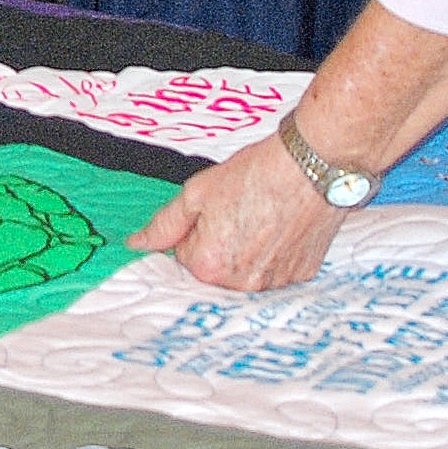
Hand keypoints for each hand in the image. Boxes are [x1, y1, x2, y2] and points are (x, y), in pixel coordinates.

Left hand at [130, 134, 348, 291]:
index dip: (196, 227)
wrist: (311, 166)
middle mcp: (241, 282)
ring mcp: (274, 282)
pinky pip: (276, 268)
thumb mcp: (197, 193)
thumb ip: (163, 225)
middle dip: (220, 242)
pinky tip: (283, 225)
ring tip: (263, 216)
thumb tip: (137, 244)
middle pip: (215, 267)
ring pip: (246, 270)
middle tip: (240, 210)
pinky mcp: (300, 274)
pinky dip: (276, 251)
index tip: (215, 209)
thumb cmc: (256, 173)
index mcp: (208, 264)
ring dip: (248, 249)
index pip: (184, 255)